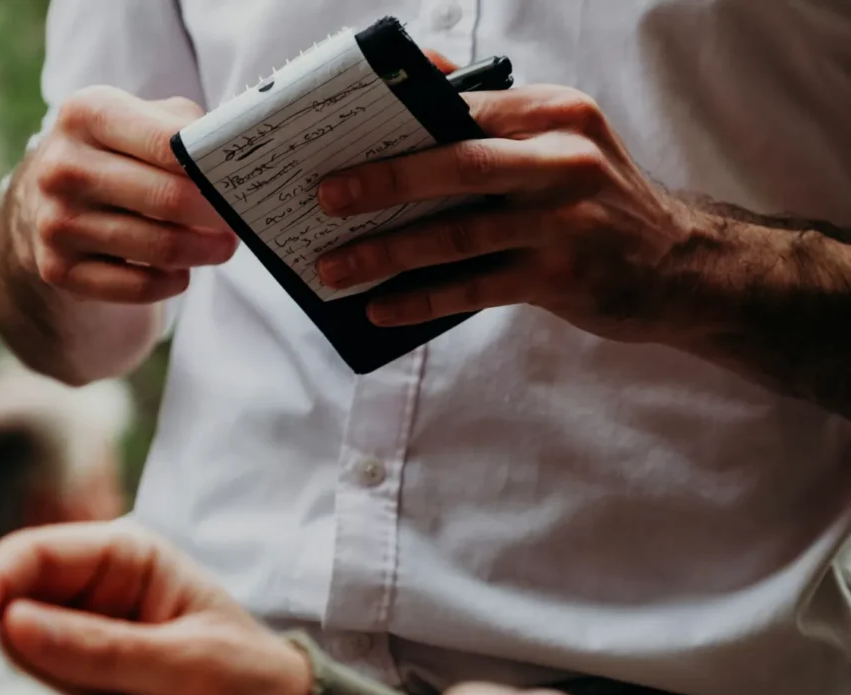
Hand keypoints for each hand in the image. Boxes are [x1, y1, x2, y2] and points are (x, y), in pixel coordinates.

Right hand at [13, 88, 238, 302]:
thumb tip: (237, 155)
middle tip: (241, 221)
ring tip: (222, 246)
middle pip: (169, 199)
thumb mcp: (144, 120)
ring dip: (203, 251)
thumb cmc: (119, 155)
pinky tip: (180, 271)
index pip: (168, 143)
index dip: (214, 167)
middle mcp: (63, 167)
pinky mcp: (58, 268)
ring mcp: (56, 221)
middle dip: (217, 216)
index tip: (241, 182)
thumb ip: (189, 129)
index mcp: (86, 114)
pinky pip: (139, 287)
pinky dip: (172, 282)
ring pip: (160, 247)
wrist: (47, 201)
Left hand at [315, 85, 702, 340]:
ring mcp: (565, 222)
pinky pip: (474, 288)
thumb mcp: (563, 141)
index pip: (462, 108)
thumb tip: (422, 76)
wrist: (680, 265)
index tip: (338, 139)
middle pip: (456, 166)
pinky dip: (422, 299)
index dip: (395, 124)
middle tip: (323, 198)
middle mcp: (563, 160)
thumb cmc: (600, 201)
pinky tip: (382, 308)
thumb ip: (495, 117)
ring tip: (336, 268)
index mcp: (554, 114)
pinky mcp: (561, 278)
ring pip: (457, 235)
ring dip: (387, 253)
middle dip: (382, 182)